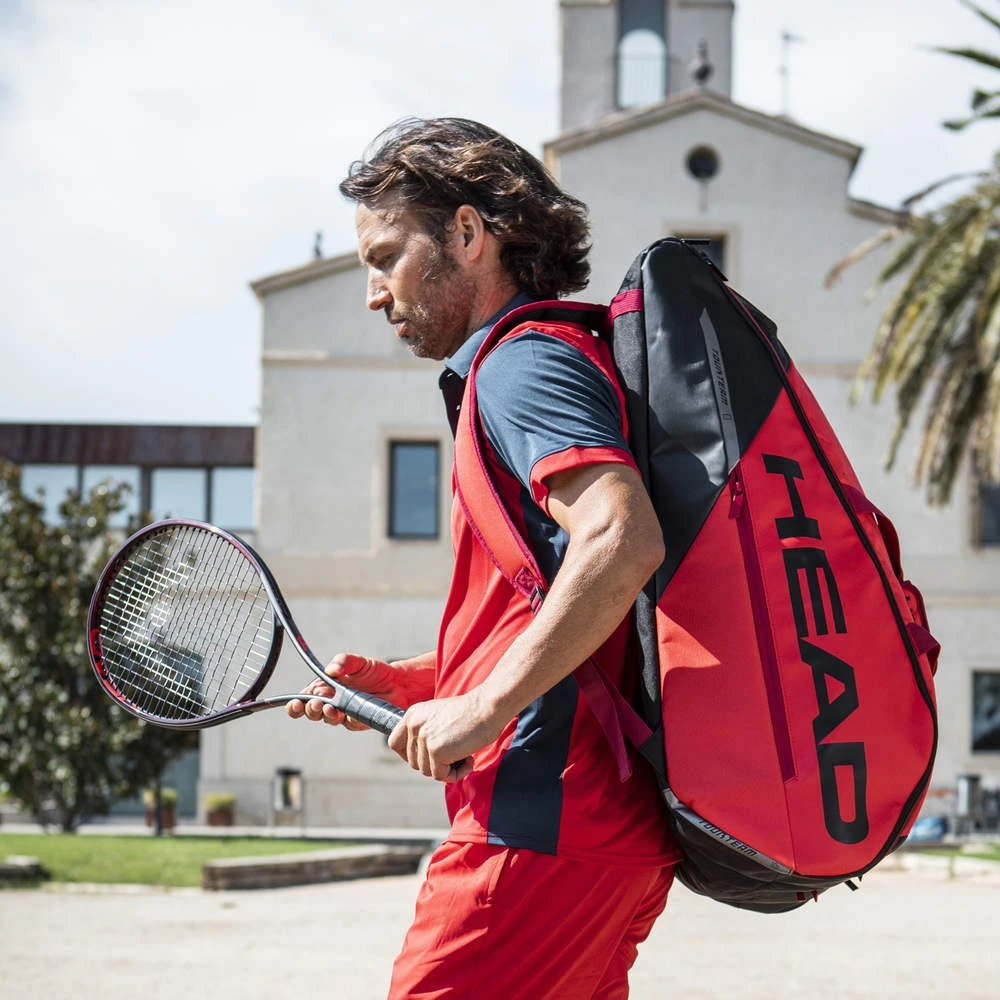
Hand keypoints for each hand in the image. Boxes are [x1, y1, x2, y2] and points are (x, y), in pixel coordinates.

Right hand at [286, 654, 408, 730]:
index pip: (303, 698)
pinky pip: (348, 723)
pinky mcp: (357, 721)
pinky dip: (347, 718)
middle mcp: (331, 702)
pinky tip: (348, 713)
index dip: (295, 704)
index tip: (295, 703)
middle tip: (315, 704)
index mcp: (325, 688)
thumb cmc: (374, 672)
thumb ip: (343, 662)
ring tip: (331, 709)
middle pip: (311, 712)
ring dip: (326, 715)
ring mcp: (343, 713)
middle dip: (309, 710)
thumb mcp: (357, 662)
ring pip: (328, 719)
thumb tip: (330, 670)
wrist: (397, 683)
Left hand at [387, 690, 505, 782]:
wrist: (487, 708)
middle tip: (456, 755)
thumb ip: (426, 732)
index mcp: (412, 715)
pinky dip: (457, 774)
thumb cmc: (471, 714)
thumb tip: (421, 758)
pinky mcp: (435, 750)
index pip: (395, 743)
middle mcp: (414, 725)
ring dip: (448, 769)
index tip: (427, 758)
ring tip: (465, 754)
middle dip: (435, 764)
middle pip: (413, 762)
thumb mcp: (438, 717)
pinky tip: (469, 760)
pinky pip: (441, 776)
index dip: (409, 755)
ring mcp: (423, 738)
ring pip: (427, 771)